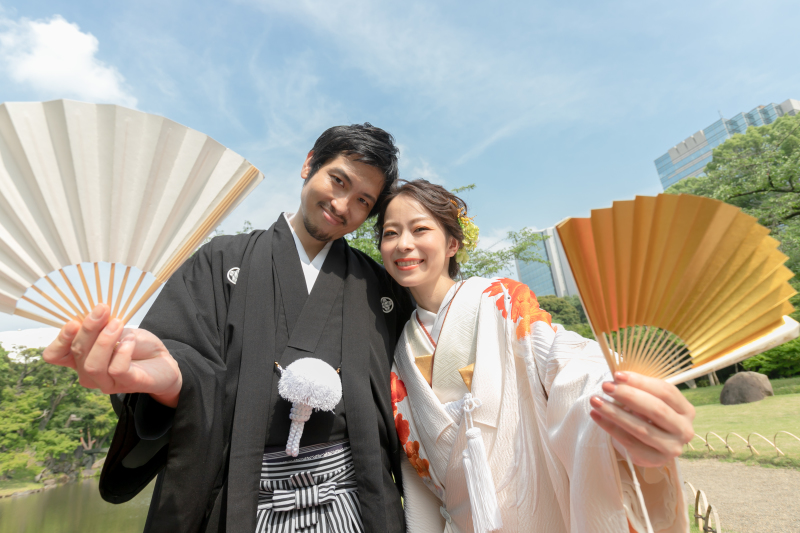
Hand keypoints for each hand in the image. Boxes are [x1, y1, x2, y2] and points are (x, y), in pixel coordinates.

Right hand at [42, 303, 181, 407]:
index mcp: (81, 358)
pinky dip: (123, 351)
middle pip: (77, 353)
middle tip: (103, 309)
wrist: (164, 362)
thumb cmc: (136, 345)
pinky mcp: (127, 384)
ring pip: (93, 364)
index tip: (73, 322)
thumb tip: (94, 314)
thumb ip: (102, 326)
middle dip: (89, 328)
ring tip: (118, 323)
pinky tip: (131, 340)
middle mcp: (88, 373)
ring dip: (105, 340)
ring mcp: (106, 382)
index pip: (55, 355)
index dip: (59, 340)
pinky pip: (117, 369)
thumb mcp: (117, 329)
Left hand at [589, 371, 694, 467]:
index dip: (641, 381)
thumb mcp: (649, 400)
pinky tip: (596, 416)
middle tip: (606, 386)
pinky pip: (629, 442)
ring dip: (615, 412)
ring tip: (595, 401)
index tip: (617, 374)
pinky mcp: (656, 460)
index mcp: (686, 410)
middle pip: (656, 409)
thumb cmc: (647, 415)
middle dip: (628, 395)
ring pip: (641, 428)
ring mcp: (672, 448)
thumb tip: (617, 378)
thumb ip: (639, 390)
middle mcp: (684, 430)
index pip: (666, 392)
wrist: (647, 445)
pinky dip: (610, 427)